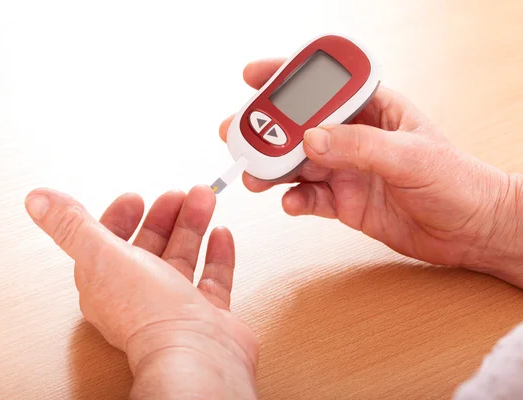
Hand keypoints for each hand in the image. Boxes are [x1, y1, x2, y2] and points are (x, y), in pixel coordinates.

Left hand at [25, 185, 257, 399]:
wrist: (195, 354)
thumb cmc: (148, 314)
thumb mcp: (102, 256)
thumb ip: (71, 226)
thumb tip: (37, 199)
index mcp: (108, 284)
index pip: (110, 244)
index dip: (121, 218)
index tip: (136, 198)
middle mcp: (140, 296)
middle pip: (151, 246)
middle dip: (165, 215)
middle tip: (180, 193)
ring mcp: (176, 305)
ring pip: (183, 256)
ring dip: (193, 225)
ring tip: (204, 199)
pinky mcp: (207, 314)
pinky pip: (212, 278)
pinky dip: (217, 254)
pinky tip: (221, 234)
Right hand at [220, 58, 522, 286]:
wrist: (470, 231)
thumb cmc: (457, 181)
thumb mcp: (410, 156)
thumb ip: (358, 146)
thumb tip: (310, 139)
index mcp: (374, 110)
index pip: (325, 87)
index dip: (288, 77)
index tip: (254, 77)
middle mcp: (355, 138)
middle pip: (300, 126)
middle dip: (267, 129)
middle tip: (237, 134)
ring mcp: (347, 170)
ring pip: (298, 164)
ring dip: (273, 168)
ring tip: (255, 174)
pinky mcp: (344, 202)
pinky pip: (309, 197)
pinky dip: (294, 200)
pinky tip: (290, 202)